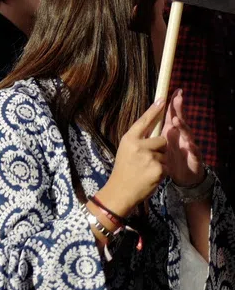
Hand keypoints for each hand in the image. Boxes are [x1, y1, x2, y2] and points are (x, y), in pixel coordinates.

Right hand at [98, 96, 168, 217]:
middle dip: (160, 149)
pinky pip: (167, 166)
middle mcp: (138, 145)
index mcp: (129, 138)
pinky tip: (151, 177)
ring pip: (165, 154)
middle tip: (147, 159)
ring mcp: (149, 157)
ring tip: (147, 170)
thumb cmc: (124, 169)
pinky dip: (162, 172)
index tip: (162, 98)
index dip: (154, 110)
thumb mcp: (126, 150)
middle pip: (162, 140)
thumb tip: (153, 130)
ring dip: (161, 162)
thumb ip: (138, 140)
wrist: (121, 190)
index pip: (144, 121)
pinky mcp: (158, 169)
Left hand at [164, 90, 205, 187]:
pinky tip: (190, 145)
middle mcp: (182, 136)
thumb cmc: (170, 158)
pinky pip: (194, 153)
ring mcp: (189, 146)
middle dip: (179, 109)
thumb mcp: (161, 143)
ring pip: (187, 134)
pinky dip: (192, 148)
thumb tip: (147, 115)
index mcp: (172, 131)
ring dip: (183, 127)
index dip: (174, 103)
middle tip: (177, 98)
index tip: (175, 90)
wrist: (182, 177)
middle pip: (181, 120)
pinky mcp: (194, 159)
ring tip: (177, 120)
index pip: (173, 114)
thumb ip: (156, 130)